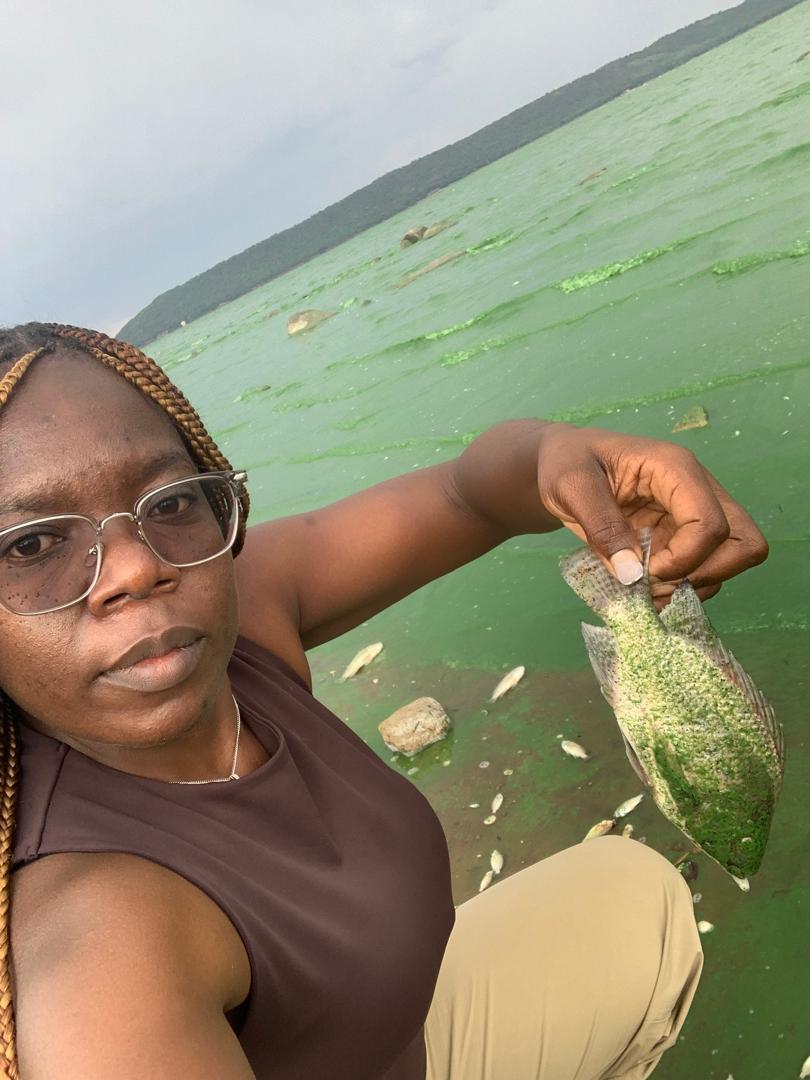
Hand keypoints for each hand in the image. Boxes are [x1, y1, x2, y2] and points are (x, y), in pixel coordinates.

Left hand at [536, 423, 767, 609]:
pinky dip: (679, 590)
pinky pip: (701, 572)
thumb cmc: (567, 463)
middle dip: (707, 575)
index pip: (711, 523)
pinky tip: (644, 590)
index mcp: (676, 469)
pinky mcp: (680, 538)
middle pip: (745, 543)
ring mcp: (692, 517)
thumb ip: (601, 527)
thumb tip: (633, 575)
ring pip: (728, 563)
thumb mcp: (572, 487)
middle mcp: (697, 491)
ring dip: (690, 587)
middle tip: (658, 582)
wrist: (560, 465)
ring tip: (644, 588)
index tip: (645, 570)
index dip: (685, 558)